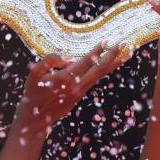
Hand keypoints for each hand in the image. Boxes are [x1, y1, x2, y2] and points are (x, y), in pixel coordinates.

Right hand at [15, 42, 132, 134]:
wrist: (35, 119)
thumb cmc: (32, 93)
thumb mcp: (34, 74)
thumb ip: (49, 61)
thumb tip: (66, 56)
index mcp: (66, 79)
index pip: (86, 61)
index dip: (97, 50)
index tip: (107, 40)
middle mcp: (77, 86)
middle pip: (100, 68)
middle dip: (114, 55)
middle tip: (126, 43)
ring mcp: (81, 91)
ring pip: (101, 75)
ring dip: (115, 63)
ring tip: (127, 53)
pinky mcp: (81, 95)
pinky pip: (96, 79)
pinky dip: (106, 70)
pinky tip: (112, 63)